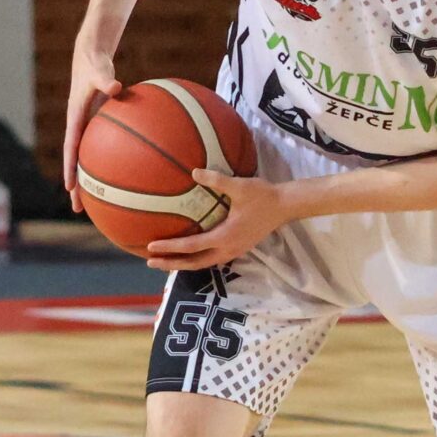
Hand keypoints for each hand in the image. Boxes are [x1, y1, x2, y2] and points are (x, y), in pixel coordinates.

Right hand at [63, 45, 120, 211]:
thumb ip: (105, 80)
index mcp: (75, 119)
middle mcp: (80, 128)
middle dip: (78, 186)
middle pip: (78, 162)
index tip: (70, 187)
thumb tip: (116, 87)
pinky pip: (105, 148)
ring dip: (93, 180)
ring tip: (101, 203)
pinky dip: (112, 161)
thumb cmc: (94, 64)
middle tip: (80, 208)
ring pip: (90, 159)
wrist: (91, 57)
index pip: (71, 149)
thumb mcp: (99, 72)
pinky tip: (129, 173)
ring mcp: (89, 129)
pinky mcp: (99, 126)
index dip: (70, 169)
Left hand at [145, 169, 291, 271]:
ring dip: (184, 264)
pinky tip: (189, 254)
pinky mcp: (238, 249)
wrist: (285, 206)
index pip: (191, 246)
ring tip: (166, 261)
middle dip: (172, 264)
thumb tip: (194, 172)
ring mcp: (234, 251)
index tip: (151, 248)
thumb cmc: (262, 196)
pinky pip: (212, 259)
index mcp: (225, 237)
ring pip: (203, 264)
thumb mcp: (238, 186)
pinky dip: (197, 260)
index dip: (170, 247)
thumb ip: (216, 180)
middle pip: (194, 263)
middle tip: (151, 262)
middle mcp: (228, 249)